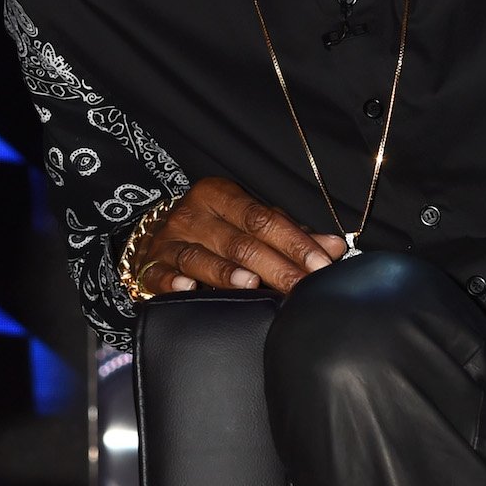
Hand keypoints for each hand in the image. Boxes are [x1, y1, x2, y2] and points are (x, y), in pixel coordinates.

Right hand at [133, 176, 346, 295]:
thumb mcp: (250, 225)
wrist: (158, 236)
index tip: (320, 265)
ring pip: (199, 258)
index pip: (262, 218)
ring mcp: (168, 241)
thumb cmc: (215, 231)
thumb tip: (335, 247)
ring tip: (251, 285)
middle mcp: (192, 214)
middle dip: (274, 267)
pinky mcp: (150, 266)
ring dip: (225, 273)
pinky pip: (160, 275)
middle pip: (238, 242)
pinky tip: (189, 289)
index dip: (294, 242)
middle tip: (300, 288)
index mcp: (219, 196)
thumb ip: (290, 235)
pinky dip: (173, 283)